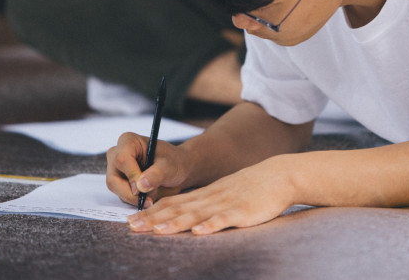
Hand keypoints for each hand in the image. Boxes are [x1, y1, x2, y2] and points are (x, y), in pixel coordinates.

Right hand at [106, 132, 189, 208]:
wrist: (178, 169)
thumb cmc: (174, 162)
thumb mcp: (169, 167)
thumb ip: (156, 175)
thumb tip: (140, 186)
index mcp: (128, 141)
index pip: (121, 159)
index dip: (132, 176)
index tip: (144, 188)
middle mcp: (117, 154)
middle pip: (114, 179)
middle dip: (132, 193)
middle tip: (150, 199)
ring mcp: (116, 169)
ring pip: (117, 190)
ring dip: (136, 197)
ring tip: (155, 193)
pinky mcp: (119, 183)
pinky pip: (122, 196)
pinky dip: (136, 200)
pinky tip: (150, 195)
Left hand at [126, 156, 293, 234]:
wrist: (277, 176)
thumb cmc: (250, 188)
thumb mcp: (222, 193)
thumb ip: (204, 204)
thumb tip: (183, 217)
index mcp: (204, 195)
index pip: (172, 203)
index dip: (151, 212)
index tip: (131, 221)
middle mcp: (210, 198)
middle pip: (178, 209)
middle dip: (154, 218)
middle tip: (133, 227)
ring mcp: (225, 204)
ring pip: (197, 214)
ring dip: (176, 223)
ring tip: (158, 230)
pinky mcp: (242, 212)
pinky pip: (225, 219)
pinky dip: (211, 225)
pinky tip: (199, 232)